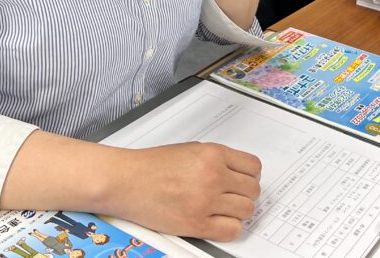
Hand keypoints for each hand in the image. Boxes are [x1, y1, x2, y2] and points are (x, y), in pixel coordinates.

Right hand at [111, 142, 261, 241]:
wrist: (127, 181)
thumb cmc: (152, 165)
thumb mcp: (191, 149)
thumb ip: (216, 159)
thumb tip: (236, 172)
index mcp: (212, 154)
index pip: (253, 167)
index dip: (251, 175)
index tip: (245, 180)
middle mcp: (213, 176)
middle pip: (252, 190)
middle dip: (246, 193)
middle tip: (234, 195)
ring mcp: (206, 201)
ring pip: (246, 211)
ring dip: (239, 211)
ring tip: (225, 209)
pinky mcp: (197, 224)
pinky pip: (232, 230)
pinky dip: (229, 228)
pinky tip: (219, 221)